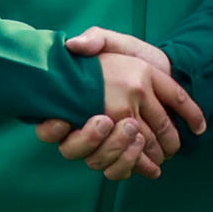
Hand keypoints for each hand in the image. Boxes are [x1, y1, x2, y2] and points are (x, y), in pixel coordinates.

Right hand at [34, 30, 203, 180]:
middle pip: (74, 149)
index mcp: (75, 104)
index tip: (62, 120)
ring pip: (97, 162)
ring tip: (135, 135)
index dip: (51, 129)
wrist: (163, 68)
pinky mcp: (124, 153)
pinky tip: (149, 161)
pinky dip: (132, 166)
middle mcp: (84, 128)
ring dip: (116, 152)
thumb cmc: (133, 56)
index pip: (49, 129)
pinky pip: (118, 171)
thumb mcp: (114, 42)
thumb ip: (95, 39)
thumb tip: (74, 44)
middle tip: (108, 120)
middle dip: (91, 139)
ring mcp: (103, 143)